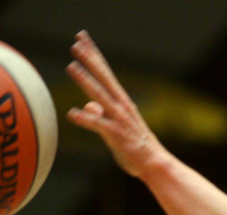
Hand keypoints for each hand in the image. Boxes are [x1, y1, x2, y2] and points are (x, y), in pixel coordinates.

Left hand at [66, 30, 166, 177]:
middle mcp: (121, 105)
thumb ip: (100, 114)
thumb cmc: (135, 146)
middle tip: (76, 42)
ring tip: (72, 67)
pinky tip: (72, 114)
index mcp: (121, 101)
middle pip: (103, 77)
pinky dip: (86, 119)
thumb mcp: (115, 127)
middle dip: (90, 59)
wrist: (155, 164)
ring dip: (86, 81)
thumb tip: (86, 104)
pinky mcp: (117, 135)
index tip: (81, 38)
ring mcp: (119, 119)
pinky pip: (99, 125)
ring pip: (100, 96)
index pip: (105, 72)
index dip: (93, 54)